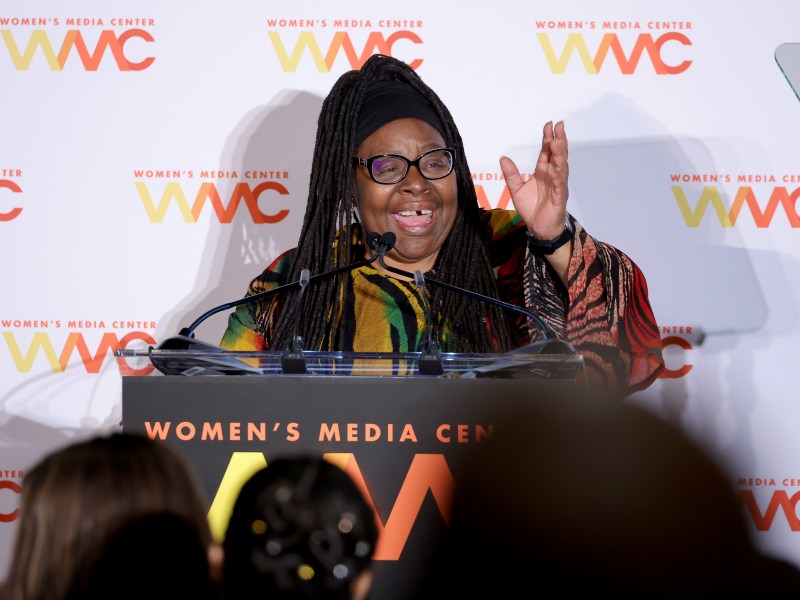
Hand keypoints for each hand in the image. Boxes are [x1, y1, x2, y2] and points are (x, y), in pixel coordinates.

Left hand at [499, 120, 568, 239]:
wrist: (538, 227)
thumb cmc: (532, 208)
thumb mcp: (516, 189)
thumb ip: (511, 174)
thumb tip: (503, 158)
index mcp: (543, 172)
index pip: (546, 152)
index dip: (547, 138)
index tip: (548, 125)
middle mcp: (552, 175)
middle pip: (557, 154)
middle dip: (558, 140)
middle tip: (559, 125)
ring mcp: (557, 184)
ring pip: (561, 165)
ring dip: (560, 153)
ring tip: (558, 141)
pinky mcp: (559, 195)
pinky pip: (559, 182)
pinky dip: (558, 173)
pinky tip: (556, 165)